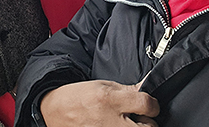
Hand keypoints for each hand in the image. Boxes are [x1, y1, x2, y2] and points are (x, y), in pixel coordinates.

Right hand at [40, 80, 159, 126]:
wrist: (56, 111)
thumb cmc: (79, 96)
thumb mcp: (103, 85)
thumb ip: (128, 89)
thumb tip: (148, 87)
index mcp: (110, 100)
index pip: (147, 104)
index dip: (152, 103)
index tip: (149, 103)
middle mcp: (110, 121)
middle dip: (148, 121)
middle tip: (139, 116)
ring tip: (127, 123)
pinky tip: (117, 126)